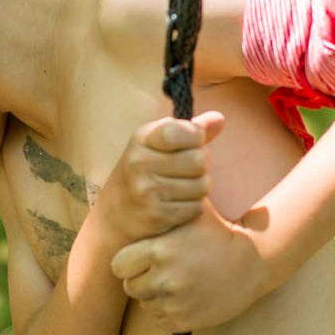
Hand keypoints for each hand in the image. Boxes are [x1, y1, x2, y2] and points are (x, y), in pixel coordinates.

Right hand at [96, 111, 225, 248]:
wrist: (114, 215)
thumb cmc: (145, 172)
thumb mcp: (159, 144)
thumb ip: (190, 130)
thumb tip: (220, 119)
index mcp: (142, 139)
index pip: (181, 131)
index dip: (196, 137)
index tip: (191, 144)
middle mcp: (140, 163)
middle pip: (199, 160)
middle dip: (201, 167)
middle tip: (189, 171)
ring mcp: (146, 190)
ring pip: (202, 186)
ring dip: (199, 189)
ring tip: (183, 188)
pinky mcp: (155, 215)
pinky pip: (195, 208)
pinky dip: (192, 208)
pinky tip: (178, 204)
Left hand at [110, 197, 266, 332]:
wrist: (253, 262)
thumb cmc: (217, 232)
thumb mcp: (191, 211)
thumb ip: (163, 203)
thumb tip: (143, 177)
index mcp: (159, 251)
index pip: (119, 265)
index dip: (129, 261)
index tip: (144, 257)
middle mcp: (164, 278)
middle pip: (130, 286)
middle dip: (141, 278)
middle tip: (162, 270)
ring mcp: (174, 302)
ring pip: (144, 303)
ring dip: (154, 295)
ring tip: (177, 281)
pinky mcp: (184, 321)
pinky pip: (160, 319)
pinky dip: (168, 310)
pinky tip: (185, 295)